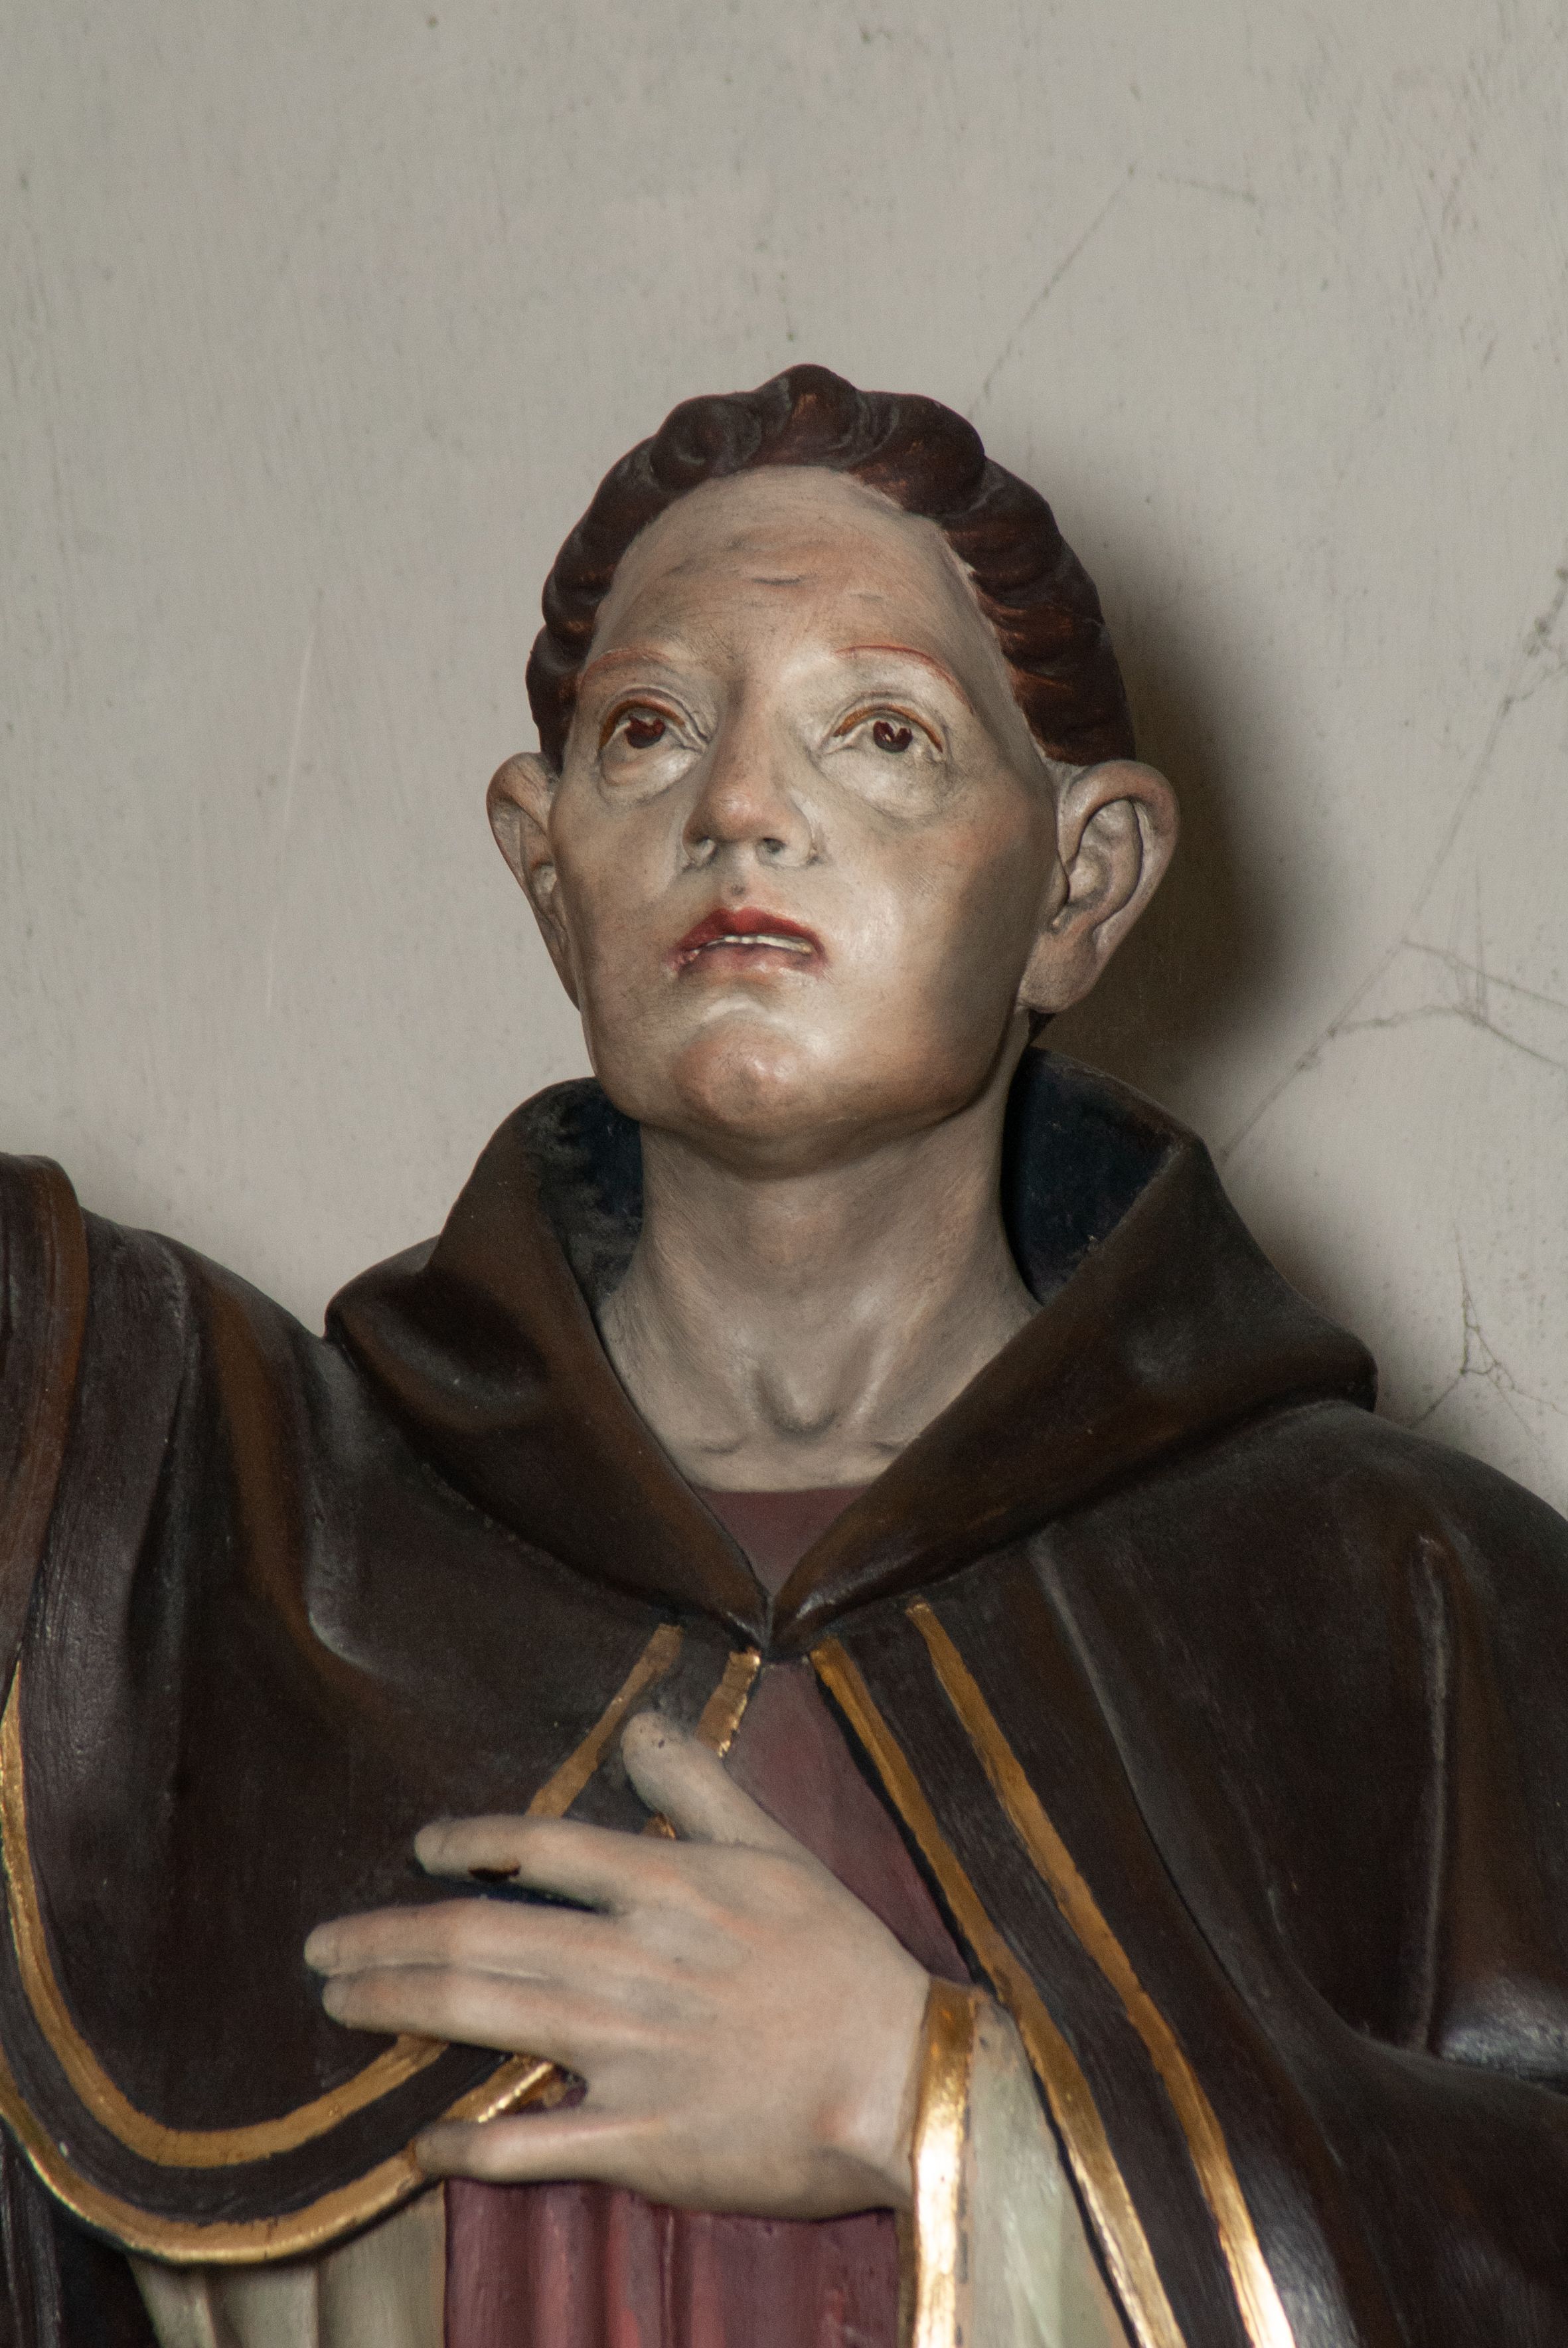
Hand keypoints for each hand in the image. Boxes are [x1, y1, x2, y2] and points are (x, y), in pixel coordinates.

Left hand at [303, 1713, 930, 2216]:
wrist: (905, 2079)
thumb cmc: (843, 1961)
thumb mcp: (779, 1848)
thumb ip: (699, 1787)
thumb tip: (638, 1728)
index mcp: (667, 1887)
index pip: (540, 1849)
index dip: (467, 1842)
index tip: (417, 1849)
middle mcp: (635, 1962)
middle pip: (484, 1938)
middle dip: (389, 1941)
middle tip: (321, 1949)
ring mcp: (634, 2055)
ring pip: (490, 2021)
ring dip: (402, 2008)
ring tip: (342, 2006)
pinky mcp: (644, 2142)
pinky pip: (536, 2143)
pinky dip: (471, 2145)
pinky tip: (420, 2145)